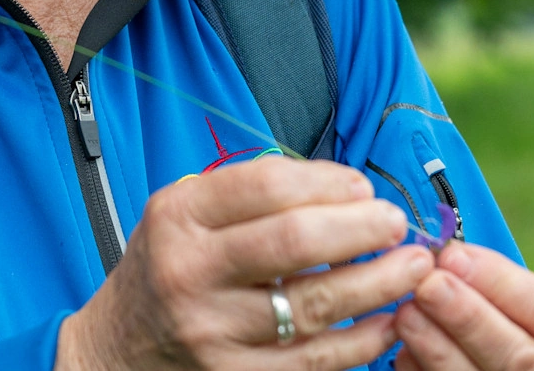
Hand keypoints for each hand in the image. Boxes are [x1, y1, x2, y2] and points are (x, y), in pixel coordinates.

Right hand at [57, 156, 435, 369]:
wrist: (120, 348)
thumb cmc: (169, 265)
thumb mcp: (184, 212)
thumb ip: (249, 193)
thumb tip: (342, 187)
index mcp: (178, 217)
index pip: (264, 185)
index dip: (325, 181)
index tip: (361, 185)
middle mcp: (191, 272)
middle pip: (293, 242)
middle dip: (359, 228)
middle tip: (396, 221)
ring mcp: (213, 331)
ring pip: (314, 305)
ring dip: (377, 283)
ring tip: (413, 266)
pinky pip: (316, 361)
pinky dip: (364, 341)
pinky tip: (391, 320)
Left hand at [394, 242, 533, 370]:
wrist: (495, 368)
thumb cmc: (511, 337)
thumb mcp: (523, 316)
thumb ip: (497, 290)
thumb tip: (445, 255)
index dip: (504, 283)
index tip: (454, 255)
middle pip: (522, 357)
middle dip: (470, 317)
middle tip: (428, 283)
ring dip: (439, 346)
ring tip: (406, 313)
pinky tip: (402, 350)